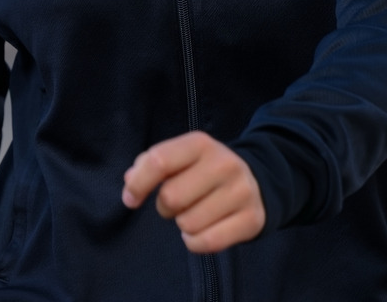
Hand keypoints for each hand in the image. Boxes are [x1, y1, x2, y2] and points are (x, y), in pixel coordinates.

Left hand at [122, 130, 264, 252]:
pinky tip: (203, 230)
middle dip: (165, 206)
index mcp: (200, 143)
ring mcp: (241, 191)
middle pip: (171, 197)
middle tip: (177, 203)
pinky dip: (195, 243)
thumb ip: (150, 164)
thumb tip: (130, 181)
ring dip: (183, 224)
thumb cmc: (204, 170)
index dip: (138, 184)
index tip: (131, 198)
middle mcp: (223, 163)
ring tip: (196, 212)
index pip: (159, 161)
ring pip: (188, 224)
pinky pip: (206, 243)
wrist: (256, 182)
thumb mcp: (181, 157)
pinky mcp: (251, 219)